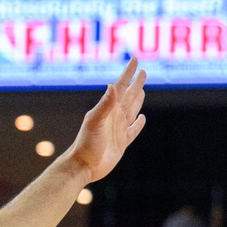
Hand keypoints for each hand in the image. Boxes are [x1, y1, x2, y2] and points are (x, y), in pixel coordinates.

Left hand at [65, 59, 146, 181]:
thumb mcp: (95, 122)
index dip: (129, 73)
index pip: (121, 87)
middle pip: (129, 96)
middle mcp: (114, 117)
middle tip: (143, 71)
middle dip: (136, 83)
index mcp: (108, 109)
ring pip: (132, 110)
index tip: (135, 60)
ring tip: (141, 90)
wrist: (83, 166)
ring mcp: (118, 130)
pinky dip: (139, 124)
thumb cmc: (86, 144)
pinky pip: (133, 130)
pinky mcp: (122, 143)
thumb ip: (105, 105)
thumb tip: (113, 85)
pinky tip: (142, 118)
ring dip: (137, 100)